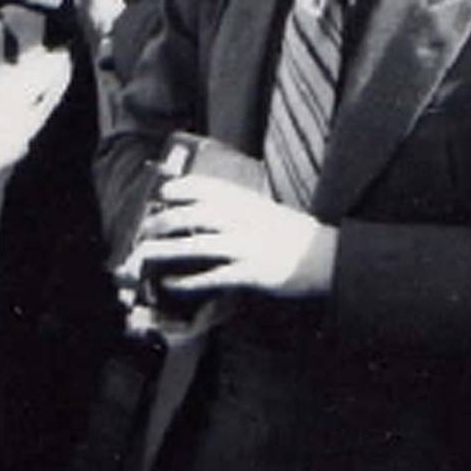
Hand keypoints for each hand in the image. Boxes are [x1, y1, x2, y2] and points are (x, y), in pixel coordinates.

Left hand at [133, 172, 336, 298]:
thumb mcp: (267, 211)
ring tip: (145, 253)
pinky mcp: (249, 273)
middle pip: (196, 214)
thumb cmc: (294, 235)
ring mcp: (246, 247)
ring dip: (166, 249)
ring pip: (197, 245)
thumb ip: (240, 209)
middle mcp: (245, 221)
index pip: (210, 187)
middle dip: (166, 219)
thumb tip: (206, 212)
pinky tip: (170, 283)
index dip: (183, 187)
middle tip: (147, 226)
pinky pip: (211, 277)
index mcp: (249, 202)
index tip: (164, 191)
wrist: (326, 257)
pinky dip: (187, 281)